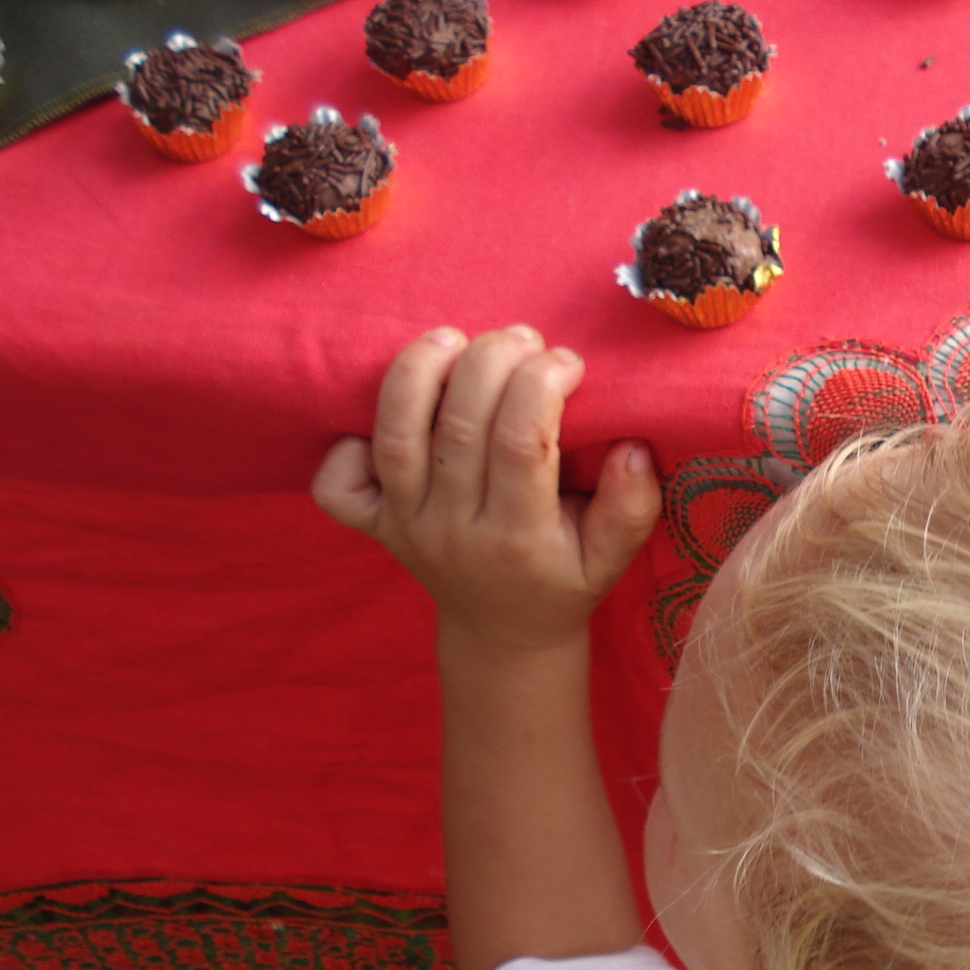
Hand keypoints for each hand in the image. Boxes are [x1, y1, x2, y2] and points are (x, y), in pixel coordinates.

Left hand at [312, 326, 660, 655]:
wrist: (503, 633)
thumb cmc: (562, 581)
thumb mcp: (612, 559)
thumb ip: (631, 508)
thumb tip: (632, 447)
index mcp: (518, 538)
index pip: (520, 444)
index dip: (542, 385)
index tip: (569, 361)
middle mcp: (453, 531)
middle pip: (460, 428)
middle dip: (491, 361)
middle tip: (522, 336)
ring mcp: (405, 526)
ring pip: (395, 438)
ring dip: (417, 373)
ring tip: (451, 337)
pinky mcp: (372, 525)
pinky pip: (337, 483)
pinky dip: (345, 440)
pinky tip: (392, 409)